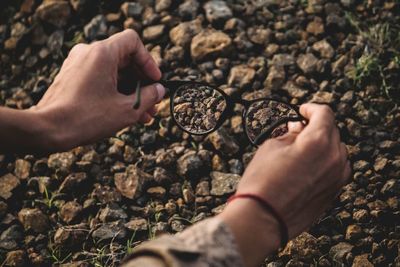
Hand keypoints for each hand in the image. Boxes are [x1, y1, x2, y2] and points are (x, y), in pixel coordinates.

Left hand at [32, 29, 164, 151]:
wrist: (48, 129)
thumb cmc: (86, 118)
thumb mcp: (127, 109)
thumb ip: (149, 97)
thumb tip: (160, 90)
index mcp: (102, 53)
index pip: (133, 42)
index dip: (148, 61)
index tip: (155, 80)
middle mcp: (88, 52)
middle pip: (125, 59)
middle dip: (142, 83)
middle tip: (153, 102)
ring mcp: (78, 64)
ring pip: (114, 72)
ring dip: (131, 91)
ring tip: (143, 114)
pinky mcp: (73, 76)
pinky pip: (101, 78)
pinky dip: (115, 91)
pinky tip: (125, 112)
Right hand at [219, 104, 350, 266]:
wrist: (262, 218)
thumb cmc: (262, 180)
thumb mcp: (271, 147)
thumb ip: (290, 134)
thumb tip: (298, 129)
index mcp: (318, 141)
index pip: (324, 113)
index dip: (311, 108)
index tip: (301, 111)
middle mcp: (334, 157)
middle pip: (332, 131)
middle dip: (315, 126)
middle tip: (297, 130)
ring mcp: (337, 177)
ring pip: (337, 150)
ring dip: (322, 144)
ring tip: (301, 149)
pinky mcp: (335, 192)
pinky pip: (337, 168)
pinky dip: (326, 161)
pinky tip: (307, 166)